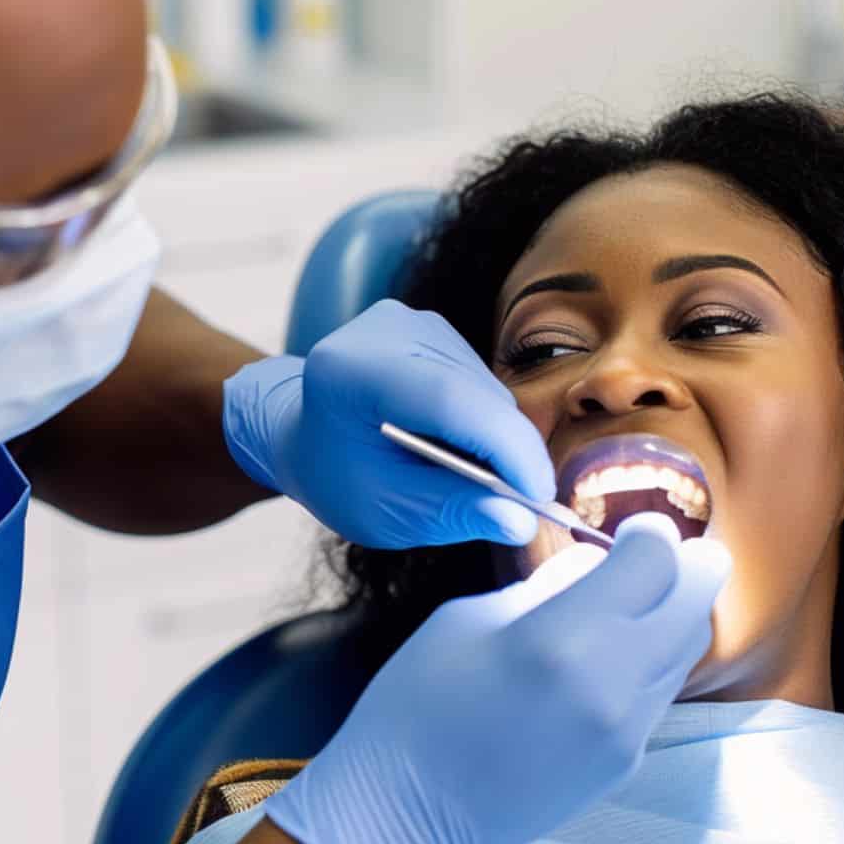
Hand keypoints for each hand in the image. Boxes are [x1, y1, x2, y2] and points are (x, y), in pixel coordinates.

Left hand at [222, 300, 556, 547]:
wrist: (302, 434)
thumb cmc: (335, 475)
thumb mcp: (383, 511)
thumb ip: (450, 513)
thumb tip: (521, 521)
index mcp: (348, 372)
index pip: (447, 400)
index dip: (504, 447)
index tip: (540, 496)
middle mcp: (383, 331)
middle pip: (474, 392)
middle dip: (510, 452)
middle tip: (521, 506)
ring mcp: (409, 321)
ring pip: (486, 388)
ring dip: (497, 438)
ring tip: (477, 479)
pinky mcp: (430, 326)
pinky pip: (480, 380)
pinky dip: (484, 421)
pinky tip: (459, 446)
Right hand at [267, 513, 731, 843]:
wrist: (407, 816)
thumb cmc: (416, 707)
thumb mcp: (465, 620)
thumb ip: (543, 589)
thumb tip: (594, 566)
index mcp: (563, 638)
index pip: (656, 564)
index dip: (651, 536)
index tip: (634, 532)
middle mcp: (611, 685)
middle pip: (695, 604)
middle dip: (686, 568)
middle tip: (662, 558)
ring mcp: (625, 732)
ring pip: (685, 651)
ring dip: (667, 618)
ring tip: (625, 610)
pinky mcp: (625, 765)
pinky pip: (656, 695)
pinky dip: (645, 665)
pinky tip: (600, 666)